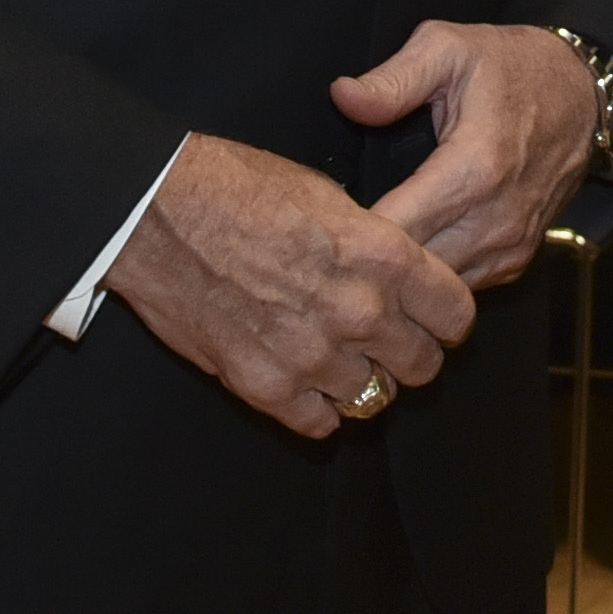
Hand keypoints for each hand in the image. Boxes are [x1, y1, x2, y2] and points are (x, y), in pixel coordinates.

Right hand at [108, 134, 476, 434]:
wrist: (156, 213)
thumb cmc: (236, 188)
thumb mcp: (326, 196)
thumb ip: (372, 245)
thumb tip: (392, 273)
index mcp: (384, 257)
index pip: (456, 316)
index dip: (446, 318)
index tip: (433, 318)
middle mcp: (359, 312)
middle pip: (423, 366)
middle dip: (409, 354)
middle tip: (385, 342)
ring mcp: (312, 356)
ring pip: (373, 399)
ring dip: (361, 381)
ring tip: (337, 359)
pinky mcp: (265, 386)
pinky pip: (320, 424)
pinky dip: (317, 408)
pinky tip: (303, 381)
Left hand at [336, 17, 594, 289]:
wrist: (582, 95)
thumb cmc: (511, 67)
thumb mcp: (449, 48)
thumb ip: (393, 78)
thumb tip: (344, 97)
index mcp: (476, 166)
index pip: (398, 227)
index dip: (352, 234)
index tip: (321, 225)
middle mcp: (497, 216)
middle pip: (416, 269)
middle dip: (371, 264)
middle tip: (329, 248)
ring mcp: (511, 244)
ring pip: (439, 288)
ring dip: (401, 279)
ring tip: (360, 258)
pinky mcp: (517, 258)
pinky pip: (464, 286)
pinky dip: (432, 281)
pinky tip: (403, 261)